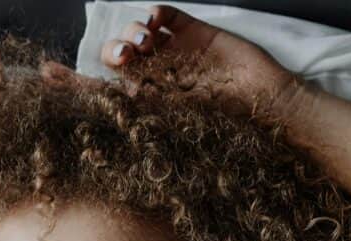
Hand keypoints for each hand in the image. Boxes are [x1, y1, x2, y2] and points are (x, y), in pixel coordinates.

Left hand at [99, 3, 306, 118]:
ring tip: (145, 40)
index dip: (102, 75)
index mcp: (151, 98)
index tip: (90, 72)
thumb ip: (148, 103)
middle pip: (124, 53)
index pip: (117, 83)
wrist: (260, 99)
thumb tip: (117, 95)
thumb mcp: (176, 116)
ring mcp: (177, 50)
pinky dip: (157, 12)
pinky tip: (154, 19)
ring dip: (134, 30)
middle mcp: (160, 74)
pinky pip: (168, 16)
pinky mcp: (195, 32)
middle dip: (117, 48)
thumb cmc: (222, 119)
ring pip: (142, 32)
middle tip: (126, 54)